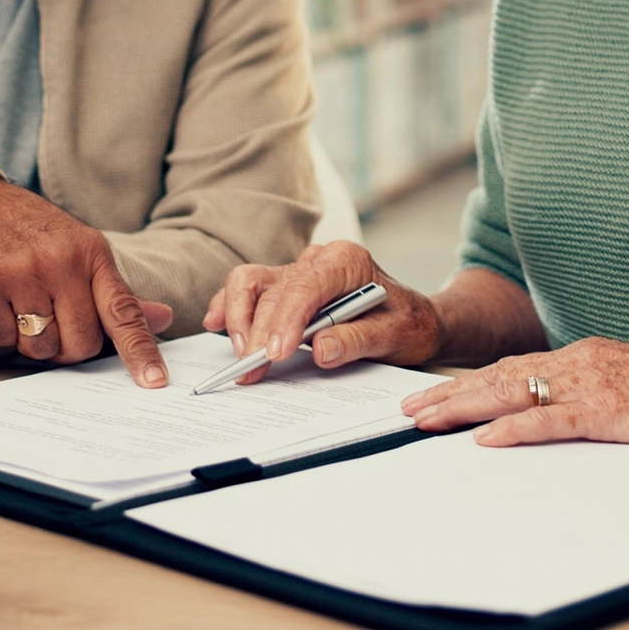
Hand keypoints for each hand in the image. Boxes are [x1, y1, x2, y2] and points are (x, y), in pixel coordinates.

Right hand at [0, 172, 173, 386]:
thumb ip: (115, 292)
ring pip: (42, 346)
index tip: (154, 380)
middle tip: (54, 322)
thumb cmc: (30, 232)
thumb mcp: (79, 249)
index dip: (140, 350)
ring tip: (24, 307)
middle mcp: (62, 261)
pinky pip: (5, 339)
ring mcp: (24, 272)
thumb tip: (162, 317)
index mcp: (92, 253)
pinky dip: (2, 330)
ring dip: (33, 341)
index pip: (123, 310)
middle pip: (81, 342)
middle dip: (68, 346)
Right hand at [204, 241, 443, 381]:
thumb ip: (358, 340)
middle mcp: (317, 259)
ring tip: (240, 358)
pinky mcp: (284, 287)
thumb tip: (321, 349)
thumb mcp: (395, 336)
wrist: (412, 319)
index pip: (305, 285)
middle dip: (259, 331)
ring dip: (238, 318)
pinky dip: (229, 306)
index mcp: (346, 260)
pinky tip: (216, 325)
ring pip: (251, 282)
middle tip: (251, 370)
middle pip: (274, 290)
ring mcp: (297, 270)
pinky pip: (248, 289)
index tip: (275, 353)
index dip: (286, 319)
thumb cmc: (406, 324)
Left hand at [399, 337, 628, 446]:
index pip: (513, 366)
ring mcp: (592, 383)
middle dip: (448, 394)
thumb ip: (597, 393)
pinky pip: (550, 420)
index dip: (469, 381)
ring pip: (511, 393)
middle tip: (407, 410)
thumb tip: (564, 413)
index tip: (434, 394)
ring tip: (424, 421)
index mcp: (585, 355)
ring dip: (462, 408)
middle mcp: (580, 361)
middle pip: (498, 376)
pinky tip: (483, 440)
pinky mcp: (609, 411)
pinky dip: (513, 429)